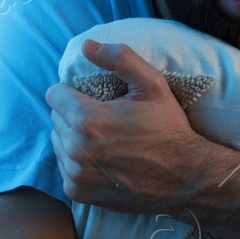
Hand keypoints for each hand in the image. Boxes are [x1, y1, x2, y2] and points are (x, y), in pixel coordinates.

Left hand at [45, 38, 213, 213]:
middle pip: (55, 119)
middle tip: (106, 119)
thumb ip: (119, 58)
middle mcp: (76, 150)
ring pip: (58, 143)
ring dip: (74, 138)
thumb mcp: (152, 84)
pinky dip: (78, 162)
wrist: (185, 178)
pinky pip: (64, 167)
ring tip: (105, 140)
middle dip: (74, 114)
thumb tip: (86, 46)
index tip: (95, 99)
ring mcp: (75, 174)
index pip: (53, 95)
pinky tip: (103, 160)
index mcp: (87, 120)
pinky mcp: (78, 192)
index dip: (73, 92)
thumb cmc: (169, 129)